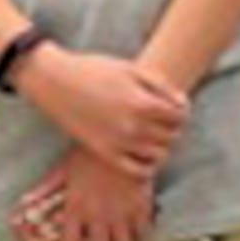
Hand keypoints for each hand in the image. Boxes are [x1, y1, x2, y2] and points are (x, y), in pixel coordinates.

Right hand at [15, 45, 188, 177]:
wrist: (56, 81)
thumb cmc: (96, 70)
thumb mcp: (133, 70)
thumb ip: (162, 87)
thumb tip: (184, 105)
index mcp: (143, 103)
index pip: (181, 117)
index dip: (182, 111)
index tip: (174, 106)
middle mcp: (133, 127)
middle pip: (172, 136)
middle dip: (173, 127)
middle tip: (163, 119)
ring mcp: (118, 143)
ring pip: (159, 155)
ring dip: (161, 145)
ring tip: (152, 133)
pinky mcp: (104, 153)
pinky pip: (138, 170)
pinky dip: (147, 164)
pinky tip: (142, 150)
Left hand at [15, 148, 153, 240]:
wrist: (122, 136)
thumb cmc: (90, 151)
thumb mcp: (63, 168)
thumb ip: (46, 188)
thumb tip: (25, 201)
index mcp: (76, 210)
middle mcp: (98, 216)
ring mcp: (121, 212)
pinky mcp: (141, 206)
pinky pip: (144, 232)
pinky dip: (142, 236)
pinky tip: (140, 233)